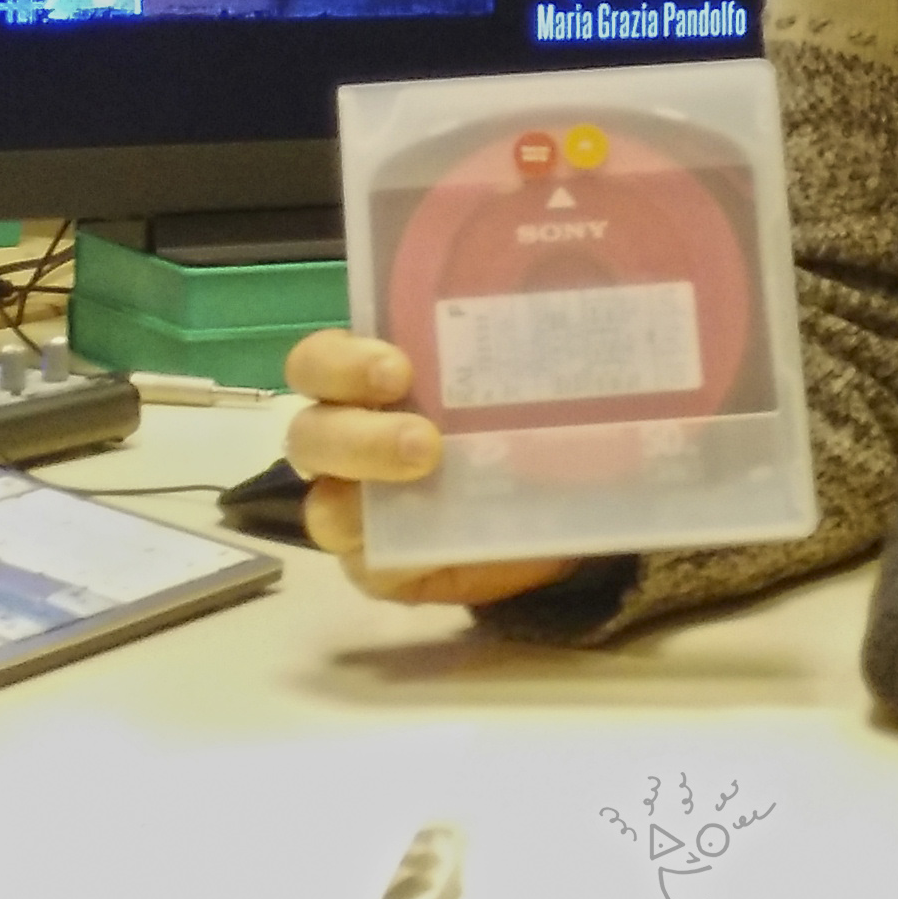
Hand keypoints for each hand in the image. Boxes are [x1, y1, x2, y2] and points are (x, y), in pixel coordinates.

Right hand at [280, 328, 581, 607]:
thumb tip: (588, 329)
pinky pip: (363, 568)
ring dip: (368, 497)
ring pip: (322, 506)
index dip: (342, 363)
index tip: (399, 368)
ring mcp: (355, 511)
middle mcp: (347, 443)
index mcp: (366, 385)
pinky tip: (432, 548)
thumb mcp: (522, 382)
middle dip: (358, 434)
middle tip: (424, 441)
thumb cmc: (518, 426)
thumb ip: (527, 352)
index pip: (318, 364)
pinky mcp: (377, 569)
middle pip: (309, 434)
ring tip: (431, 482)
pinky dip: (395, 557)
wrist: (552, 511)